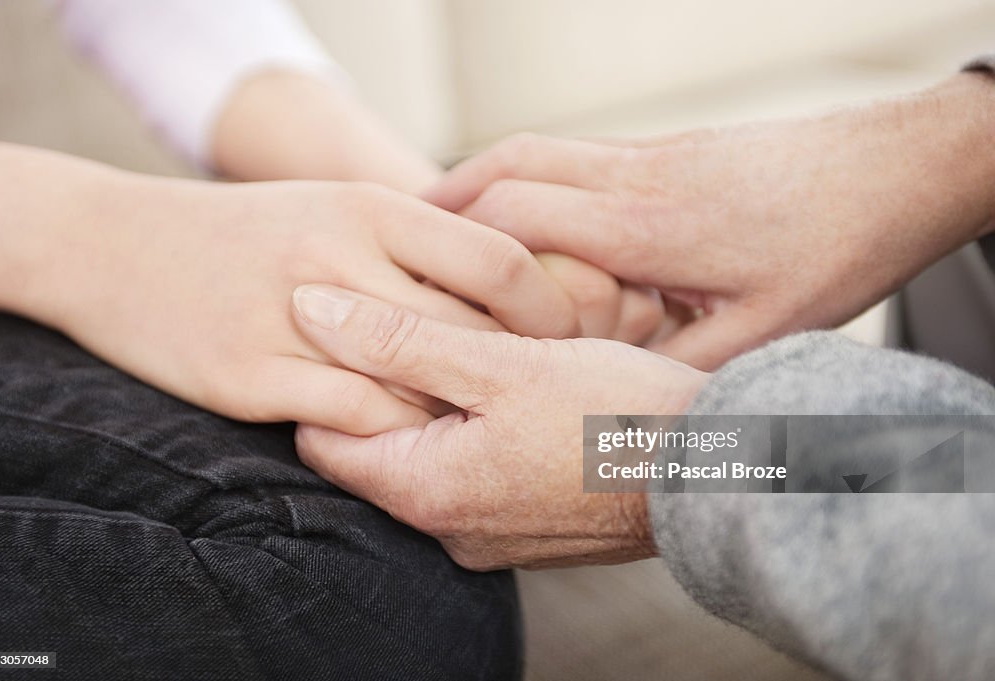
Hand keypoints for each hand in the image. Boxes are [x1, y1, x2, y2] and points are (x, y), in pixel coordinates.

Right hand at [29, 175, 589, 433]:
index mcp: (372, 207)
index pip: (501, 260)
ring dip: (452, 410)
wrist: (116, 247)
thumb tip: (511, 280)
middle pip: (467, 329)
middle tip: (533, 399)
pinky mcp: (250, 375)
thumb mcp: (338, 208)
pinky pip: (355, 421)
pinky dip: (392, 436)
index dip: (550, 309)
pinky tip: (400, 439)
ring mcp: (291, 318)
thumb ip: (418, 242)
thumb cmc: (250, 233)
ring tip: (474, 425)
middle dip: (513, 370)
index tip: (564, 341)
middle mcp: (339, 256)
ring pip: (417, 383)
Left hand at [290, 284, 708, 569]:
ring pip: (431, 458)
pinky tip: (515, 391)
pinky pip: (476, 475)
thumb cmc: (616, 414)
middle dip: (388, 388)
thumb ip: (400, 338)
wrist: (718, 473)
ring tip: (474, 349)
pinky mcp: (529, 529)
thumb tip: (308, 306)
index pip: (322, 438)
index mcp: (427, 492)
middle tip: (418, 324)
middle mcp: (449, 530)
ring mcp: (492, 535)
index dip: (330, 375)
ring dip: (439, 407)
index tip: (357, 325)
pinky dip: (478, 432)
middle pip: (378, 448)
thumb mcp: (502, 363)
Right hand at [424, 74, 994, 368]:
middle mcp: (631, 182)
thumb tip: (606, 407)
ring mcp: (644, 158)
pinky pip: (567, 156)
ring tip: (433, 233)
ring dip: (474, 186)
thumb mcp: (756, 339)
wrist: (891, 171)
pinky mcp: (659, 152)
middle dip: (440, 212)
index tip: (412, 286)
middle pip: (502, 172)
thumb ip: (672, 372)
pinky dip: (522, 180)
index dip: (452, 255)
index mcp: (645, 230)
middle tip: (394, 255)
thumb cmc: (833, 248)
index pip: (515, 221)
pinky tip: (517, 220)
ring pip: (529, 152)